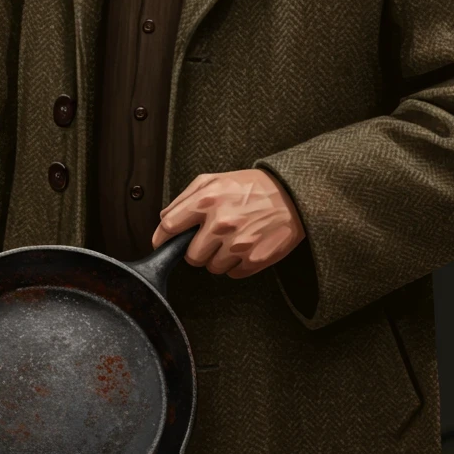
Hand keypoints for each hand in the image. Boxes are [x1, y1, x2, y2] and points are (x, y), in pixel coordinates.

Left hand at [151, 168, 305, 277]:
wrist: (291, 196)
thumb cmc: (252, 187)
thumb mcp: (214, 180)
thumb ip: (185, 198)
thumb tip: (165, 219)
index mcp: (207, 199)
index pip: (169, 226)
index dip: (163, 237)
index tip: (162, 243)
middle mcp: (220, 223)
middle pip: (191, 256)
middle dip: (197, 249)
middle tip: (209, 238)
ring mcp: (237, 243)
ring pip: (212, 267)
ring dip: (217, 257)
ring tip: (231, 239)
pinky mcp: (253, 259)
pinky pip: (232, 273)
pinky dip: (235, 263)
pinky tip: (244, 246)